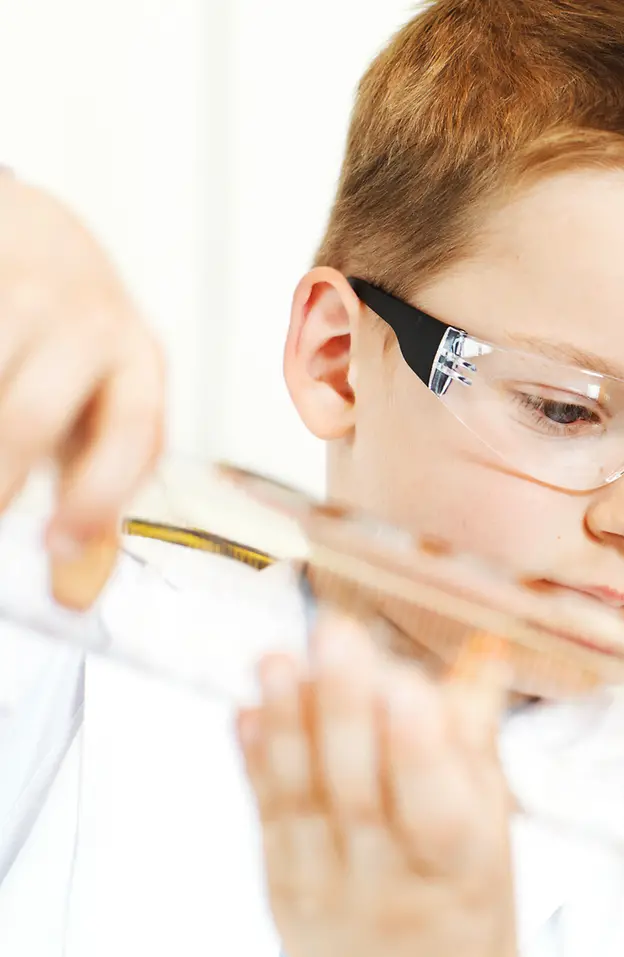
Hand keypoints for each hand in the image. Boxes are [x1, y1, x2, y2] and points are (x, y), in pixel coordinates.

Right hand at [0, 171, 164, 606]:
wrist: (31, 229)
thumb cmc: (73, 346)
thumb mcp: (105, 408)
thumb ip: (95, 491)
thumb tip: (74, 595)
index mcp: (139, 362)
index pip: (133, 433)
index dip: (97, 497)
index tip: (56, 546)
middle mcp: (86, 321)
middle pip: (29, 414)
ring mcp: (18, 289)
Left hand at [238, 615, 518, 956]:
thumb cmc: (460, 891)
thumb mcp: (489, 823)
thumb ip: (474, 736)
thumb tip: (486, 649)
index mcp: (460, 864)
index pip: (437, 808)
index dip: (421, 749)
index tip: (408, 685)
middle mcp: (390, 880)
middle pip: (360, 795)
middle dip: (347, 710)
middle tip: (337, 635)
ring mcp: (328, 887)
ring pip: (304, 805)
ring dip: (289, 726)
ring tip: (277, 658)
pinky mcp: (282, 886)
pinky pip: (268, 822)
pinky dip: (255, 763)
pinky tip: (248, 710)